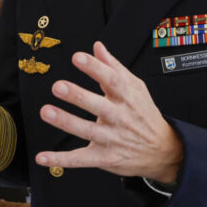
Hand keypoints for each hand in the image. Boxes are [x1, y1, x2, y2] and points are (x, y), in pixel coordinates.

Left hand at [35, 41, 182, 182]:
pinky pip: (80, 159)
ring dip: (65, 122)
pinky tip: (42, 157)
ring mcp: (111, 138)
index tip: (78, 57)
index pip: (111, 80)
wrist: (163, 151)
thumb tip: (97, 47)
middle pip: (97, 105)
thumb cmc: (144, 115)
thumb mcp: (136, 88)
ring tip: (46, 111)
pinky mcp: (104, 157)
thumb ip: (114, 67)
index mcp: (126, 97)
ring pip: (86, 130)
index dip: (95, 68)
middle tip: (57, 86)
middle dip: (77, 96)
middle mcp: (119, 117)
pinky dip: (60, 160)